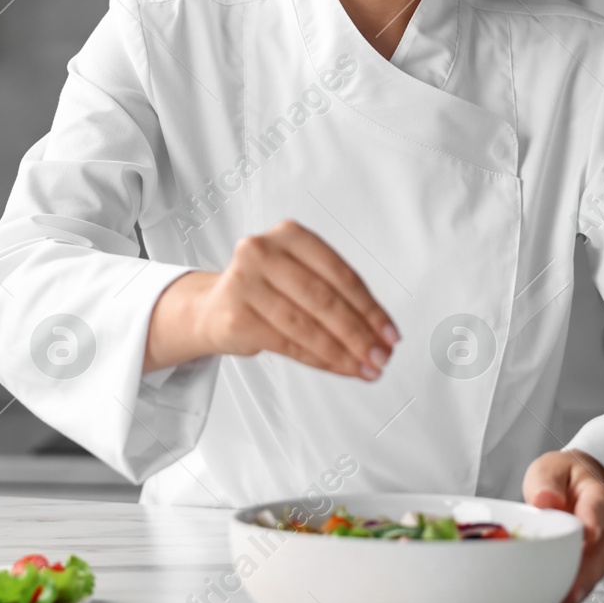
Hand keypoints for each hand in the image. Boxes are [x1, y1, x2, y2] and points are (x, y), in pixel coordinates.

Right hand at [145, 219, 397, 377]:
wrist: (214, 307)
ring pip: (306, 325)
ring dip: (342, 352)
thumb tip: (381, 334)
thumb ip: (339, 297)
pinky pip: (287, 343)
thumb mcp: (302, 277)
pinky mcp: (235, 316)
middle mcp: (263, 252)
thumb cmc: (267, 290)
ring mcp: (245, 283)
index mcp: (290, 235)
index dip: (370, 308)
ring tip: (363, 367)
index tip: (390, 334)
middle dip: (359, 333)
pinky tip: (337, 367)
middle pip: (324, 299)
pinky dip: (319, 359)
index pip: (340, 274)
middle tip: (380, 356)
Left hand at [522, 448, 603, 602]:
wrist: (579, 486)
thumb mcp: (550, 470)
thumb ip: (546, 484)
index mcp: (598, 496)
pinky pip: (588, 579)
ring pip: (598, 569)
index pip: (598, 509)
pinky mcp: (594, 563)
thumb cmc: (563, 479)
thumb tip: (545, 501)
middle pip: (602, 549)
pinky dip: (575, 592)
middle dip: (587, 570)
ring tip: (562, 602)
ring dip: (581, 587)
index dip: (594, 521)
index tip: (588, 533)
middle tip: (571, 587)